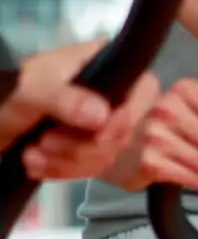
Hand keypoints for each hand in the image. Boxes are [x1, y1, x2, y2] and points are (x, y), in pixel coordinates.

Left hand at [6, 41, 158, 180]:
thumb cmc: (10, 90)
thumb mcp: (33, 88)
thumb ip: (66, 99)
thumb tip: (103, 117)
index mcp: (109, 67)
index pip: (144, 91)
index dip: (126, 117)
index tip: (96, 134)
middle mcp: (113, 95)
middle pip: (123, 132)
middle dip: (81, 146)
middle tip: (45, 141)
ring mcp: (101, 123)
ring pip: (106, 155)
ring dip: (66, 162)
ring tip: (33, 154)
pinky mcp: (88, 147)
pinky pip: (90, 168)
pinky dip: (62, 171)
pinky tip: (37, 164)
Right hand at [100, 78, 197, 190]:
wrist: (116, 136)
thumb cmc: (164, 121)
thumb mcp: (191, 104)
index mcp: (185, 91)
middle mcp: (168, 111)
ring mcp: (156, 138)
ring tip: (196, 157)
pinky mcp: (149, 164)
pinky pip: (195, 179)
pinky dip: (197, 177)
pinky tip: (184, 167)